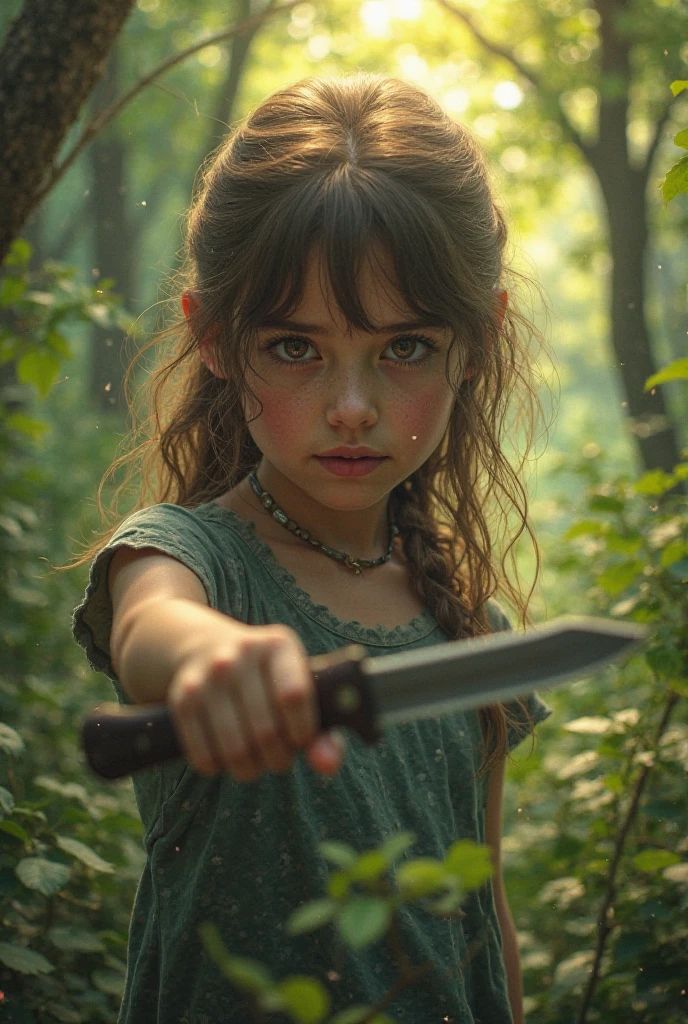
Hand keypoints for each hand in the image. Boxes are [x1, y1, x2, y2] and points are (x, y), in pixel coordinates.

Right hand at [167, 623, 344, 781]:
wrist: (205, 648)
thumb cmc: (266, 681)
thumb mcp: (297, 689)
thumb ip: (321, 731)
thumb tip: (327, 766)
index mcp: (278, 645)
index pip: (294, 697)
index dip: (301, 731)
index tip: (299, 739)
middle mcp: (241, 653)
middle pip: (266, 731)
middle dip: (277, 758)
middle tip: (277, 756)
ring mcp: (207, 675)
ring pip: (235, 750)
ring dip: (249, 769)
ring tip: (254, 761)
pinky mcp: (181, 699)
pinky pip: (204, 757)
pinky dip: (218, 767)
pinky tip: (225, 755)